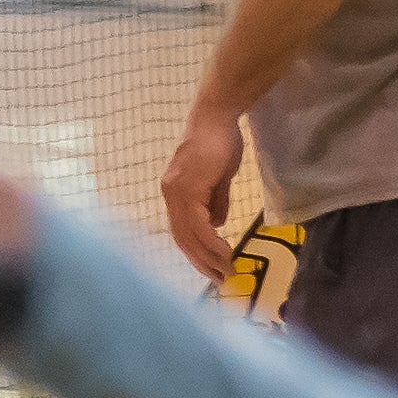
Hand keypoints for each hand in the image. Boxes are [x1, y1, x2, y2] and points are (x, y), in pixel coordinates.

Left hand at [156, 102, 247, 272]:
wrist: (216, 117)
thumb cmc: (219, 142)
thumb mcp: (219, 178)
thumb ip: (215, 202)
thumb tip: (217, 225)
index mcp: (175, 193)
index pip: (182, 231)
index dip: (196, 253)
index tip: (212, 269)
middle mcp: (171, 195)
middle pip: (183, 238)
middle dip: (201, 262)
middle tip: (220, 279)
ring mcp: (177, 192)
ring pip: (190, 234)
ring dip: (208, 256)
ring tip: (226, 271)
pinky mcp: (188, 188)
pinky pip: (198, 223)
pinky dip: (210, 241)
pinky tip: (223, 252)